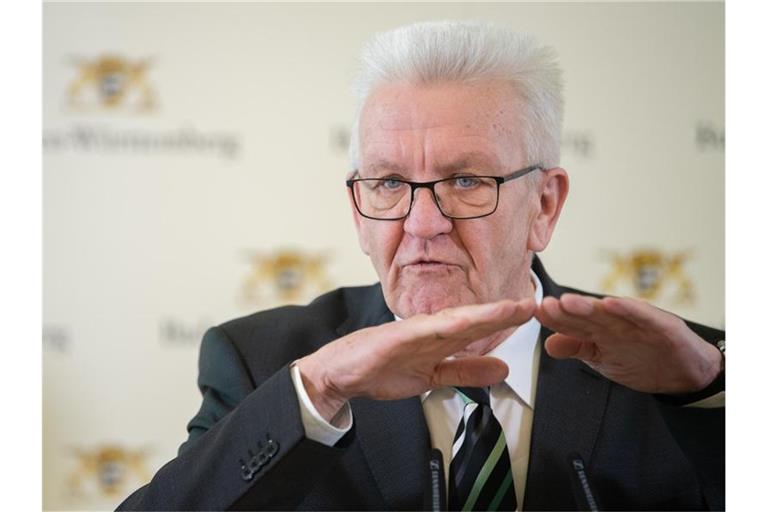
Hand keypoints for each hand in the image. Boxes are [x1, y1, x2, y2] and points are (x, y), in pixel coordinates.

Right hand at [297, 299, 535, 421]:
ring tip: (506, 309)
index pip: (477, 327)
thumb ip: (466, 371)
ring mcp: (412, 332)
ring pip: (452, 322)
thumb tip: (503, 369)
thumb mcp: (434, 377)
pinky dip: (442, 328)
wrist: (341, 373)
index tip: (530, 312)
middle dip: (501, 312)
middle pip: (471, 319)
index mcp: (440, 338)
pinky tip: (462, 323)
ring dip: (480, 315)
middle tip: (530, 303)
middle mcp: (429, 330)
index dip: (504, 319)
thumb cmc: (382, 369)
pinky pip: (421, 333)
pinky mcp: (394, 339)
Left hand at [536, 293, 721, 394]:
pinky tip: (612, 304)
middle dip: (566, 310)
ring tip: (568, 302)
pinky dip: (629, 310)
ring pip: (611, 312)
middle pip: (588, 314)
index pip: (573, 323)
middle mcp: (616, 321)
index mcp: (600, 329)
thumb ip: (577, 348)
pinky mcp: (662, 326)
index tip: (535, 312)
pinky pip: (644, 316)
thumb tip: (548, 345)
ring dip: (589, 306)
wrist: (684, 373)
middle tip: (546, 305)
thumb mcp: (602, 359)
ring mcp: (638, 322)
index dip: (554, 318)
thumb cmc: (642, 360)